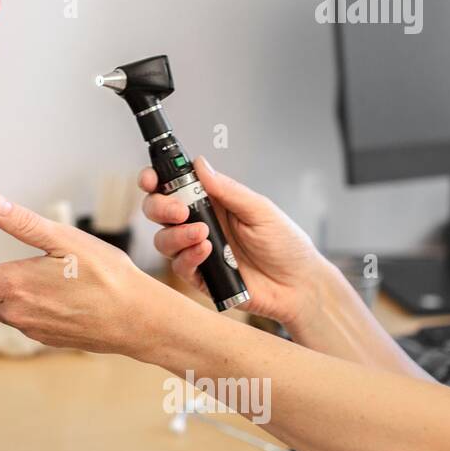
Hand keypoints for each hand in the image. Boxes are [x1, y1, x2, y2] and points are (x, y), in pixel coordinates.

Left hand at [0, 193, 198, 359]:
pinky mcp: (46, 336)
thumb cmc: (107, 277)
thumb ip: (23, 223)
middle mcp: (16, 313)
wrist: (139, 320)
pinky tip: (15, 289)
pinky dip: (3, 300)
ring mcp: (31, 328)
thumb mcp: (64, 239)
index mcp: (13, 287)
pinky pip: (14, 318)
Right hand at [141, 156, 324, 330]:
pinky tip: (206, 252)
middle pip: (158, 212)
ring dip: (176, 235)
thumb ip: (228, 190)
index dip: (155, 180)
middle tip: (179, 211)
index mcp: (212, 202)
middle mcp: (199, 224)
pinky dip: (188, 257)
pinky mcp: (200, 277)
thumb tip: (200, 164)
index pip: (173, 187)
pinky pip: (179, 266)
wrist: (299, 286)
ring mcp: (197, 251)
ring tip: (203, 235)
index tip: (151, 180)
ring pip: (163, 240)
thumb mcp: (260, 210)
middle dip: (159, 208)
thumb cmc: (286, 245)